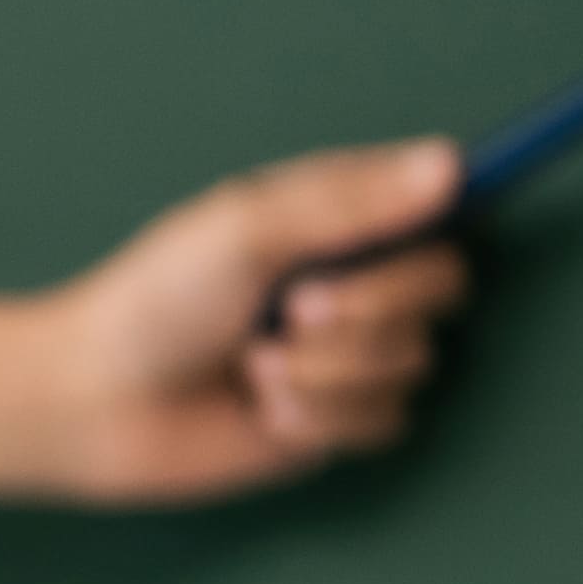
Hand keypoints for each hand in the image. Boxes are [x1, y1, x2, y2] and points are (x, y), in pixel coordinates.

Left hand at [37, 139, 468, 503]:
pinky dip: (319, 416)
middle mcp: (352, 283)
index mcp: (333, 222)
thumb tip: (448, 162)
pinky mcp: (336, 420)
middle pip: (444, 284)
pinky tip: (261, 410)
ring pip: (412, 360)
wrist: (98, 404)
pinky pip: (382, 419)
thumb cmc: (155, 302)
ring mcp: (347, 354)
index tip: (483, 192)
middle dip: (375, 304)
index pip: (435, 202)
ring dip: (328, 368)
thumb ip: (348, 200)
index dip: (465, 196)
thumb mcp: (244, 228)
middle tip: (296, 308)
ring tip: (255, 365)